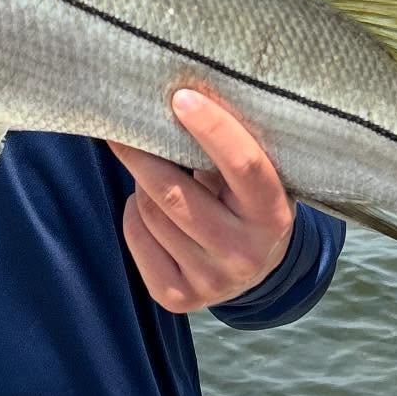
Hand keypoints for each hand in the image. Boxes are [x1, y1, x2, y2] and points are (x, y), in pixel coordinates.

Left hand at [108, 89, 295, 312]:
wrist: (260, 269)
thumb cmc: (250, 202)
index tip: (180, 97)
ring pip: (151, 214)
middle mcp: (245, 253)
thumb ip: (231, 148)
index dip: (212, 129)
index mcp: (272, 213)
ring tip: (152, 173)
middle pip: (175, 194)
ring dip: (142, 184)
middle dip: (141, 154)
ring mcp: (212, 280)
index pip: (244, 165)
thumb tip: (179, 100)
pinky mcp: (179, 297)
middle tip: (123, 125)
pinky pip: (137, 238)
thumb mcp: (259, 177)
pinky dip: (134, 214)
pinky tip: (148, 207)